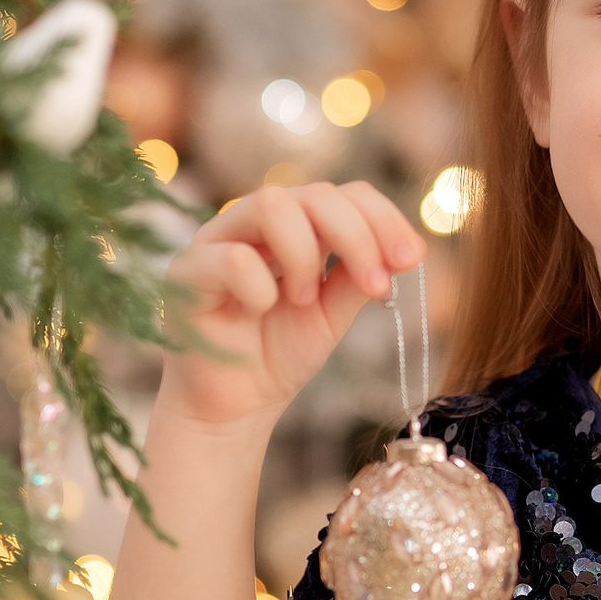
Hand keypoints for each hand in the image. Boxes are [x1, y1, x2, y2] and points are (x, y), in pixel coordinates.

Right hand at [157, 182, 425, 429]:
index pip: (343, 194)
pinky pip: (232, 257)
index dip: (382, 218)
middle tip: (377, 286)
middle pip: (314, 193)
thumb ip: (359, 278)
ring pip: (271, 204)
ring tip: (306, 299)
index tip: (413, 258)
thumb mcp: (333, 315)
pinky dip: (260, 285)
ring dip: (306, 253)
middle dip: (357, 236)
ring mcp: (218, 240)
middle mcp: (256, 223)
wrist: (234, 406)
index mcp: (295, 226)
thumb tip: (406, 251)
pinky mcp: (187, 272)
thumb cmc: (278, 354)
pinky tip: (262, 309)